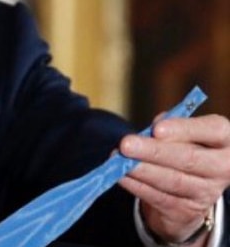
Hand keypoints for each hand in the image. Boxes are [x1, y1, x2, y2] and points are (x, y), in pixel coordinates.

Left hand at [119, 113, 229, 244]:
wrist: (188, 191)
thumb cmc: (182, 149)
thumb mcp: (181, 134)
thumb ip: (168, 127)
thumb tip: (152, 130)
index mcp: (223, 139)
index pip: (213, 129)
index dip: (185, 129)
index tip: (157, 129)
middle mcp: (222, 166)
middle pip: (189, 158)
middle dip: (154, 151)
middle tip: (126, 144)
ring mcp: (207, 192)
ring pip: (173, 180)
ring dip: (142, 170)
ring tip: (118, 159)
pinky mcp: (187, 211)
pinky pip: (159, 197)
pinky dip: (137, 186)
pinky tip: (121, 176)